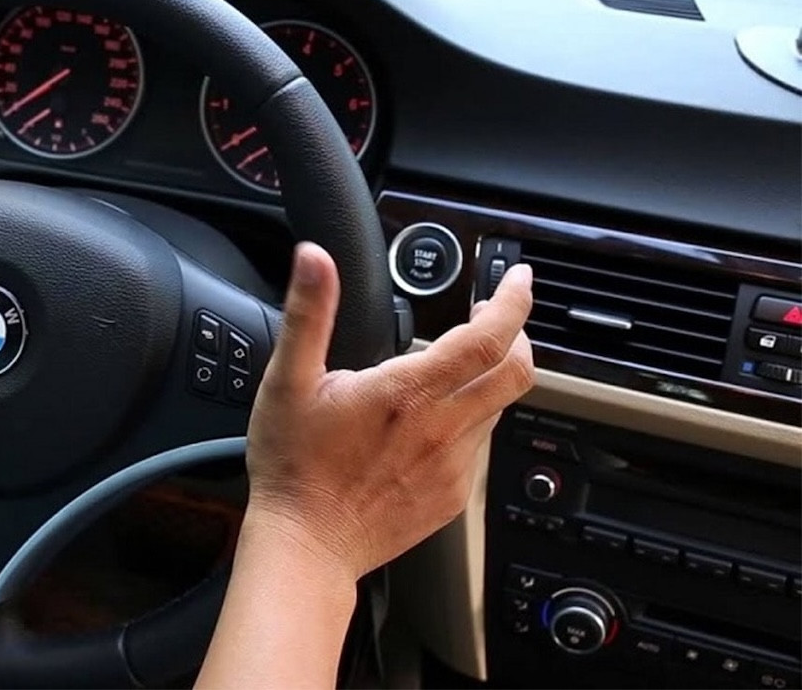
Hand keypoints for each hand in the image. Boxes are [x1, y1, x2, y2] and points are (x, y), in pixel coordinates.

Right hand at [244, 243, 534, 581]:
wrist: (305, 546)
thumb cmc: (293, 467)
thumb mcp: (288, 380)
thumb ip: (309, 313)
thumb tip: (314, 260)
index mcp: (407, 394)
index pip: (488, 338)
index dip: (513, 302)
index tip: (518, 281)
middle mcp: (442, 430)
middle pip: (516, 374)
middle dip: (517, 337)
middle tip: (498, 321)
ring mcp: (452, 467)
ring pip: (497, 411)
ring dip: (489, 382)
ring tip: (456, 372)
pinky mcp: (452, 497)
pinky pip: (479, 450)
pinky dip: (470, 424)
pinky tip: (433, 425)